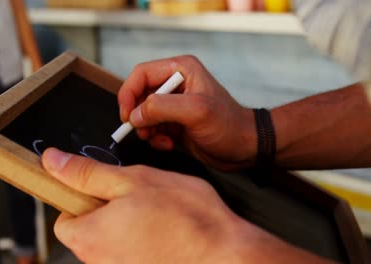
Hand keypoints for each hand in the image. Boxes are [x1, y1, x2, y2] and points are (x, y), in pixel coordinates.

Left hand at [42, 148, 330, 263]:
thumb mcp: (133, 180)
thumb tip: (53, 162)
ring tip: (157, 213)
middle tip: (139, 197)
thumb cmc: (186, 217)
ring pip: (114, 240)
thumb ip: (87, 173)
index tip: (105, 190)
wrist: (226, 252)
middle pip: (90, 230)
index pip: (64, 217)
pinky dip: (144, 240)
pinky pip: (132, 253)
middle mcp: (100, 261)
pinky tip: (165, 230)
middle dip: (109, 210)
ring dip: (129, 224)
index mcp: (90, 236)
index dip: (83, 198)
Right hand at [118, 55, 256, 170]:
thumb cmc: (228, 126)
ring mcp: (175, 104)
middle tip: (143, 132)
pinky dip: (155, 139)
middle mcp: (176, 84)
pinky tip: (169, 144)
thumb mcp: (196, 112)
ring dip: (146, 130)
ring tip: (160, 140)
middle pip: (139, 95)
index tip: (126, 115)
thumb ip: (162, 108)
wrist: (245, 148)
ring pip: (143, 114)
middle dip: (137, 116)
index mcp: (181, 69)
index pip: (141, 74)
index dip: (128, 93)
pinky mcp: (175, 122)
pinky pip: (152, 128)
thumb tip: (134, 114)